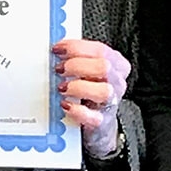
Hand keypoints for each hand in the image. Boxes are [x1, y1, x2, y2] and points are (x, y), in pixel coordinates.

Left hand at [52, 38, 129, 157]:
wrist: (97, 121)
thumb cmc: (89, 88)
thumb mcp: (86, 68)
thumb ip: (75, 57)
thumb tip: (55, 50)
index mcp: (115, 64)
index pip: (101, 50)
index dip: (76, 48)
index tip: (57, 49)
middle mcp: (116, 82)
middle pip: (104, 67)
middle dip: (77, 65)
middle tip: (59, 69)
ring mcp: (111, 103)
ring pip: (103, 91)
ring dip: (78, 87)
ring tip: (62, 88)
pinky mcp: (102, 122)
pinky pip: (93, 117)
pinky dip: (77, 110)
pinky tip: (65, 105)